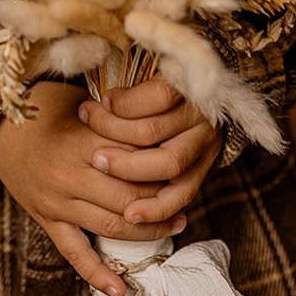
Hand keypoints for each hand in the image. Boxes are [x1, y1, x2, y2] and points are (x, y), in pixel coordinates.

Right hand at [0, 82, 184, 295]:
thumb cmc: (42, 106)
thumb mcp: (79, 100)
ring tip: (174, 227)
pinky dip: (97, 273)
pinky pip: (73, 252)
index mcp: (80, 141)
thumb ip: (113, 116)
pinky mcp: (46, 219)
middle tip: (185, 197)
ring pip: (109, 226)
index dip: (160, 163)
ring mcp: (56, 202)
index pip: (132, 159)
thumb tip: (156, 120)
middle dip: (161, 200)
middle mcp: (69, 175)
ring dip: (146, 232)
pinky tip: (120, 289)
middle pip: (127, 196)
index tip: (182, 161)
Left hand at [79, 76, 221, 226]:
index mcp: (192, 89)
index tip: (102, 100)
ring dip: (129, 169)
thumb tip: (100, 104)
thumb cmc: (163, 92)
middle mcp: (201, 118)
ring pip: (169, 164)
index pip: (159, 95)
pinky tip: (131, 215)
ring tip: (99, 165)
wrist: (204, 108)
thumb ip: (134, 90)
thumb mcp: (154, 81)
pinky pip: (182, 194)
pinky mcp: (202, 171)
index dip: (125, 102)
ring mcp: (204, 146)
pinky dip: (157, 208)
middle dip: (115, 132)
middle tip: (90, 137)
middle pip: (154, 130)